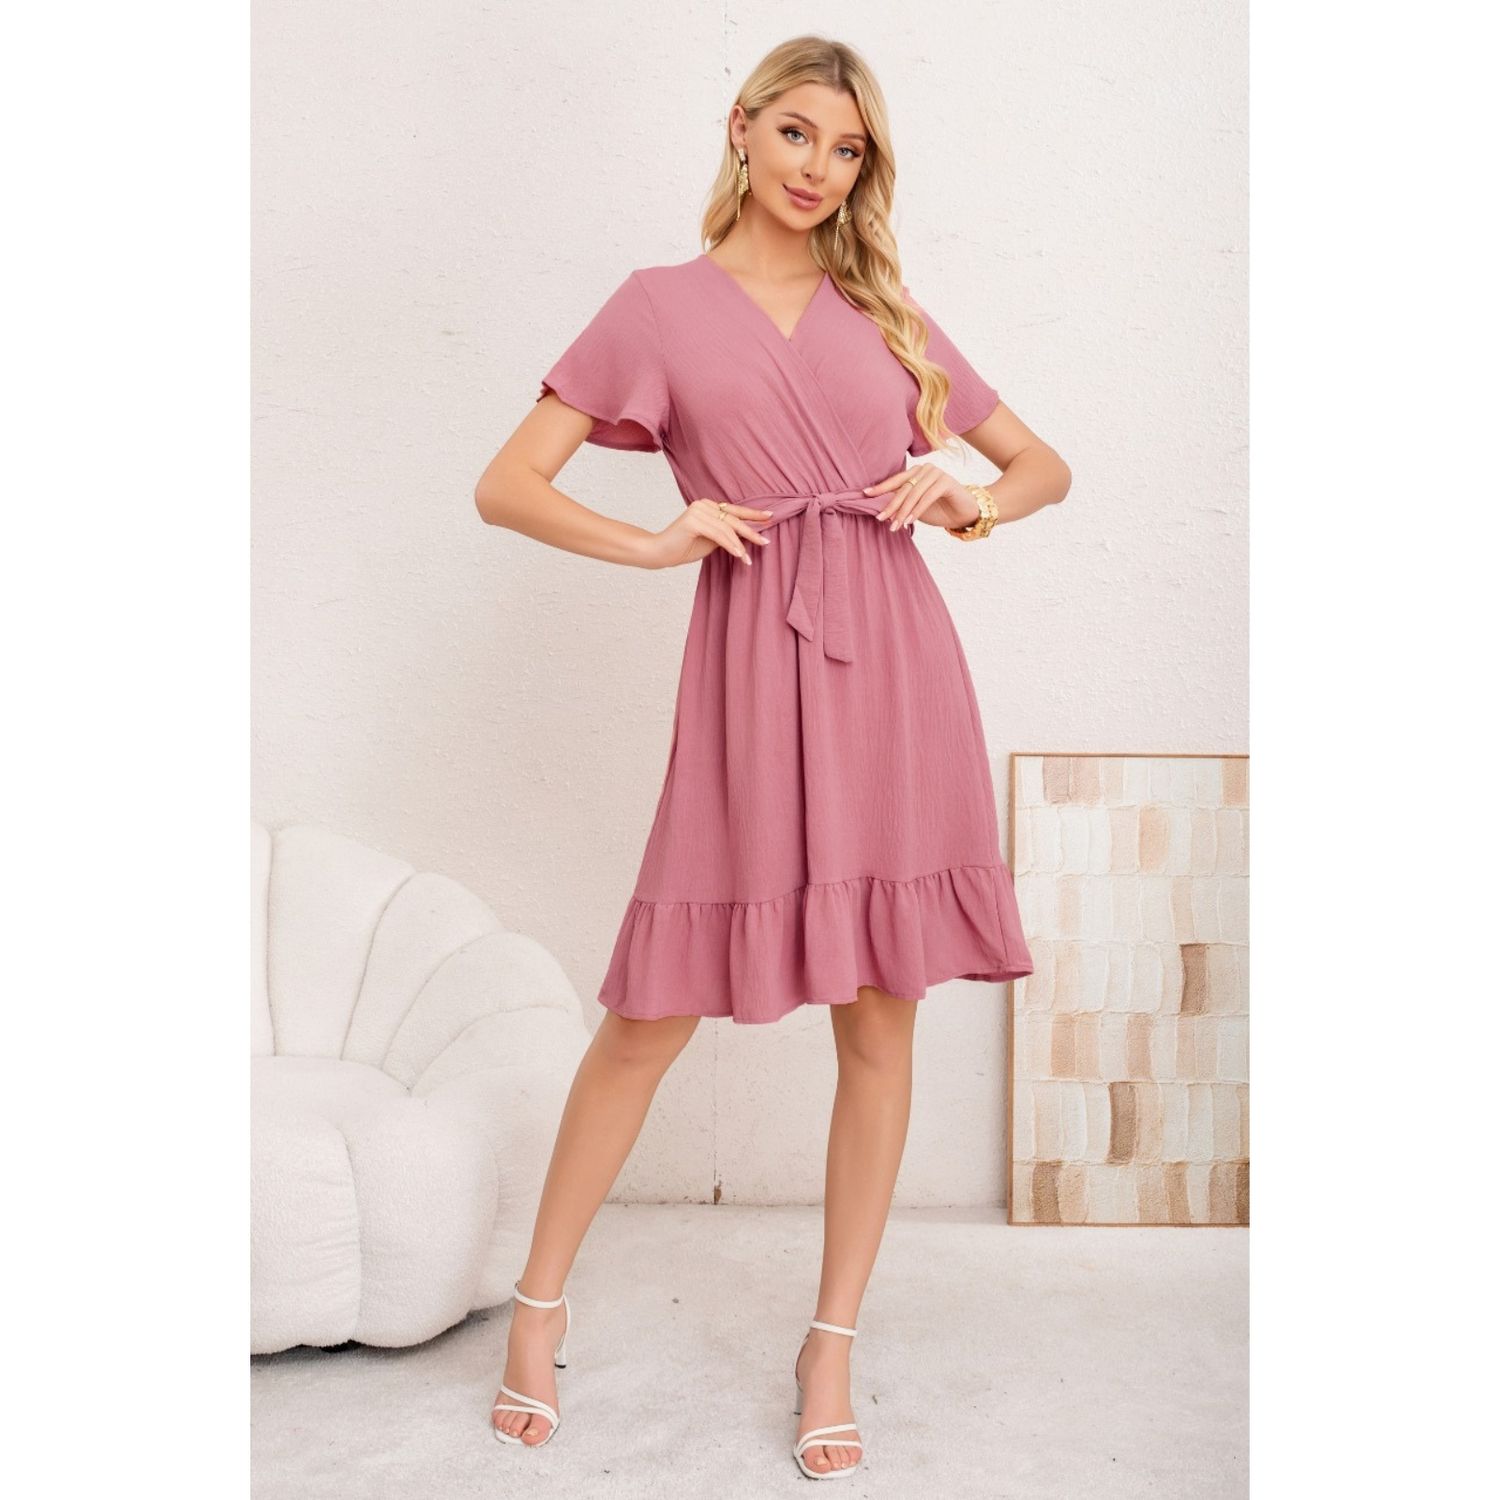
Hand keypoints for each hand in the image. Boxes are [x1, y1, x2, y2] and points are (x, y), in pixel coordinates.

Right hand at [638, 498, 775, 569]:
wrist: (660, 553)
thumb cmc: (684, 547)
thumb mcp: (711, 540)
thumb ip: (725, 534)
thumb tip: (747, 535)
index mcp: (707, 505)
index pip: (734, 510)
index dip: (752, 514)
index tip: (770, 517)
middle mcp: (703, 504)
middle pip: (732, 518)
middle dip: (751, 531)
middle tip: (766, 542)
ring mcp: (697, 510)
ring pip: (727, 528)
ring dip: (740, 544)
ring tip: (748, 559)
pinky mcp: (692, 520)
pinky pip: (718, 534)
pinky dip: (730, 545)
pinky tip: (739, 555)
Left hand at [863, 464, 982, 531]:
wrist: (965, 514)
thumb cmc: (940, 510)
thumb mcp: (916, 508)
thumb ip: (903, 505)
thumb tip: (881, 510)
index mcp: (916, 472)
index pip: (895, 480)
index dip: (881, 488)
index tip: (865, 494)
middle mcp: (925, 469)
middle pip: (903, 488)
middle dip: (891, 505)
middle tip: (881, 519)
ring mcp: (936, 473)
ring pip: (914, 493)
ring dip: (903, 511)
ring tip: (895, 526)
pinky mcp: (946, 481)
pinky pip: (927, 496)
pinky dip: (918, 510)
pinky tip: (910, 521)